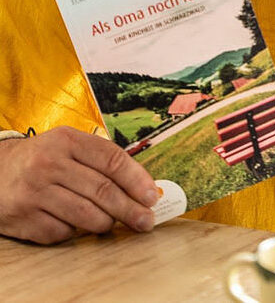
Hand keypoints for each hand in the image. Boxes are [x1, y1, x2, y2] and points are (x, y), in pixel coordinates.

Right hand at [0, 127, 160, 243]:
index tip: (151, 196)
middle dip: (130, 209)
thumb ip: (102, 160)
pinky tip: (75, 224)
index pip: (112, 159)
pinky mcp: (23, 219)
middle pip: (103, 190)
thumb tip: (141, 186)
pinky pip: (63, 232)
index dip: (137, 179)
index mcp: (67, 140)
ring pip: (86, 215)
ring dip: (107, 223)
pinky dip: (75, 232)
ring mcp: (35, 192)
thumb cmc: (44, 158)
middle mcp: (50, 164)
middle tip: (146, 221)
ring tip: (114, 223)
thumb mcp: (70, 146)